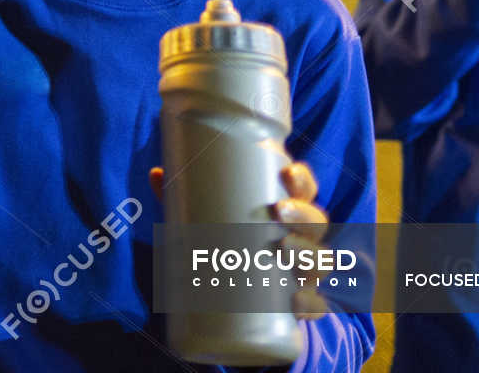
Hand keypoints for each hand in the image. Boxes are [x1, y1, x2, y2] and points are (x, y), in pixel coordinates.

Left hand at [148, 160, 330, 321]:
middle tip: (279, 212)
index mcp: (286, 212)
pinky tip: (296, 301)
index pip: (304, 191)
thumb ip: (184, 197)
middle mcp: (302, 240)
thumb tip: (158, 173)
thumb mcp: (204, 220)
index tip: (287, 173)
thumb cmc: (224, 245)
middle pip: (317, 223)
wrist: (236, 300)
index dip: (302, 180)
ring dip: (309, 253)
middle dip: (304, 215)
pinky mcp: (300, 305)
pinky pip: (316, 306)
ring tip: (283, 248)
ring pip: (321, 261)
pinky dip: (310, 304)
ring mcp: (304, 273)